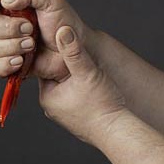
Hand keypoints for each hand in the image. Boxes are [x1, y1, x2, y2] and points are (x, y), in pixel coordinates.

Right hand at [0, 0, 93, 80]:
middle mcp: (4, 25)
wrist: (75, 49)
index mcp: (10, 6)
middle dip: (8, 29)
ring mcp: (6, 46)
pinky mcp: (10, 65)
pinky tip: (21, 61)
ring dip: (12, 46)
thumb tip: (5, 0)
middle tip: (30, 29)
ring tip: (32, 45)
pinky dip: (6, 64)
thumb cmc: (64, 21)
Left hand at [39, 25, 125, 144]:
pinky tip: (94, 89)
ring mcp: (63, 115)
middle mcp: (52, 107)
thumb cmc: (102, 105)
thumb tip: (62, 30)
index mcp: (47, 96)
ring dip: (76, 80)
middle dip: (68, 68)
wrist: (117, 133)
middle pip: (56, 78)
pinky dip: (82, 92)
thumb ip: (74, 51)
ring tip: (90, 73)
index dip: (58, 55)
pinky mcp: (75, 120)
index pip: (46, 68)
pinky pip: (74, 100)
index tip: (67, 45)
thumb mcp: (88, 72)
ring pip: (67, 89)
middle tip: (82, 57)